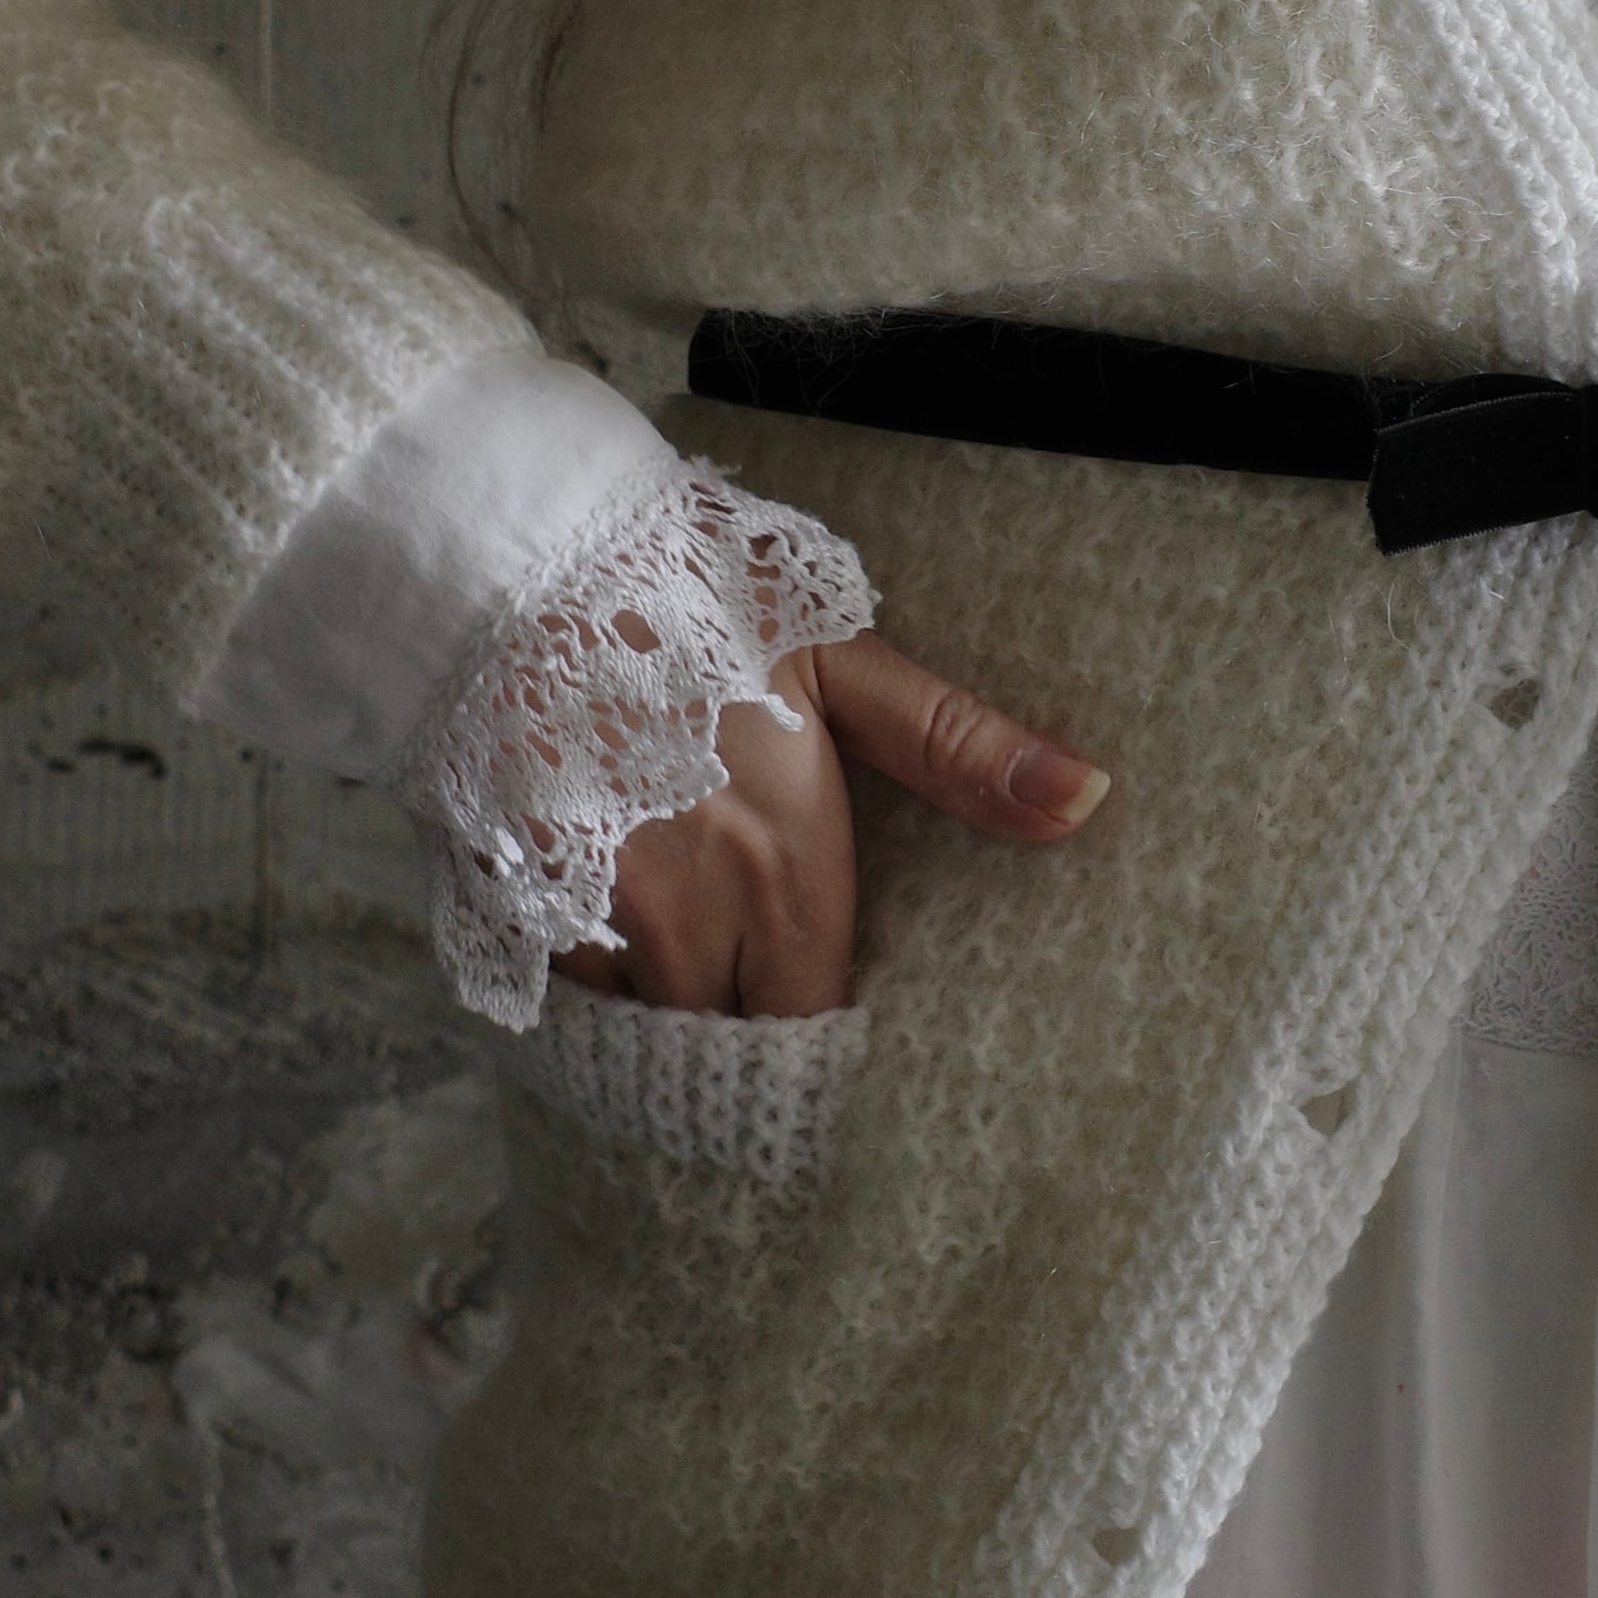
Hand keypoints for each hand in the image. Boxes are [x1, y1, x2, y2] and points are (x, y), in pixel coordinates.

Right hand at [550, 629, 1109, 1016]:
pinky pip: (563, 988)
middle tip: (751, 981)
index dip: (818, 1024)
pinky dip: (586, 968)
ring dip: (662, 998)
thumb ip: (954, 745)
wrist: (510, 562)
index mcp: (783, 870)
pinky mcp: (509, 911)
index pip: (814, 1019)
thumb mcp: (838, 656)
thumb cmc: (684, 597)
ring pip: (640, 1019)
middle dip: (741, 1020)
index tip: (823, 1005)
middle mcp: (688, 924)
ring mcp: (590, 927)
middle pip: (726, 1035)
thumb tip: (1088, 800)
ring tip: (677, 948)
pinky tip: (595, 911)